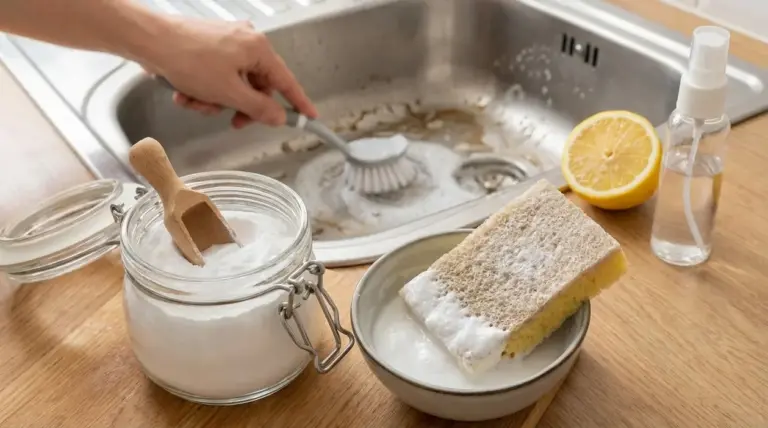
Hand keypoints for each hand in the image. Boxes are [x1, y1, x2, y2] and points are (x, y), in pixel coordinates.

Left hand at [141, 18, 316, 127]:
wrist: (149, 40)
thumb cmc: (188, 60)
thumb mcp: (229, 93)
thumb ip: (258, 108)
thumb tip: (278, 117)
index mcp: (258, 49)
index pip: (286, 82)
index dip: (298, 103)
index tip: (310, 117)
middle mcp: (246, 41)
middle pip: (257, 87)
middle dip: (240, 107)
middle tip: (232, 122)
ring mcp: (227, 42)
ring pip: (234, 85)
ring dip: (216, 101)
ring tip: (195, 103)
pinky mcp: (209, 46)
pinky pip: (217, 76)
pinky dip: (204, 90)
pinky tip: (185, 93)